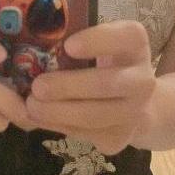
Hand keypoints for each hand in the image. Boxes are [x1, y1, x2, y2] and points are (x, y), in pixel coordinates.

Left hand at [25, 19, 157, 155]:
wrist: (132, 103)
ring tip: (31, 105)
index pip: (127, 36)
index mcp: (136, 45)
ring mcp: (135, 112)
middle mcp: (143, 79)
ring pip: (93, 116)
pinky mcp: (119, 137)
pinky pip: (85, 134)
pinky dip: (57, 126)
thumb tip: (31, 42)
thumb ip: (69, 40)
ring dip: (57, 112)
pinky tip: (39, 117)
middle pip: (107, 84)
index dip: (98, 40)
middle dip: (68, 86)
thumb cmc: (102, 63)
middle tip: (37, 86)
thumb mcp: (95, 44)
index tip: (68, 45)